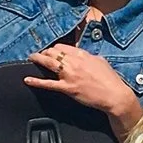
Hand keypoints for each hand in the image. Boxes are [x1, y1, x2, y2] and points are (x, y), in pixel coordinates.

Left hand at [22, 43, 142, 137]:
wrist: (114, 95)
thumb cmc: (110, 80)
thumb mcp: (101, 62)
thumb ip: (90, 57)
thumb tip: (84, 56)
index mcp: (83, 55)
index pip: (62, 47)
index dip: (54, 48)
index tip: (51, 51)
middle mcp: (75, 62)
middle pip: (53, 52)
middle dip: (45, 52)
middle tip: (39, 55)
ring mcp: (70, 75)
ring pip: (49, 63)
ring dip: (38, 59)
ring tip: (31, 58)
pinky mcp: (68, 88)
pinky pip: (49, 84)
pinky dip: (36, 81)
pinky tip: (27, 79)